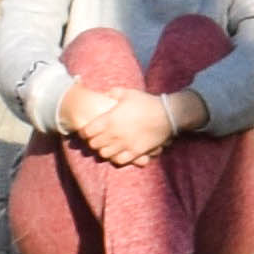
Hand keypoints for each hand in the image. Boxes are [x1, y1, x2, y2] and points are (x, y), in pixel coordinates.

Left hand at [67, 85, 183, 166]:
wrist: (168, 115)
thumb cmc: (147, 103)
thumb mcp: (128, 93)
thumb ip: (112, 93)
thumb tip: (103, 94)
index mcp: (109, 119)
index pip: (86, 131)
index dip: (85, 131)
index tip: (88, 130)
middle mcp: (114, 134)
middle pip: (93, 144)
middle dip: (93, 141)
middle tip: (98, 138)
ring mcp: (125, 144)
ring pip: (104, 154)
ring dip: (104, 150)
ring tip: (108, 145)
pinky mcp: (135, 152)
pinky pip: (119, 160)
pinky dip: (116, 157)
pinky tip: (119, 152)